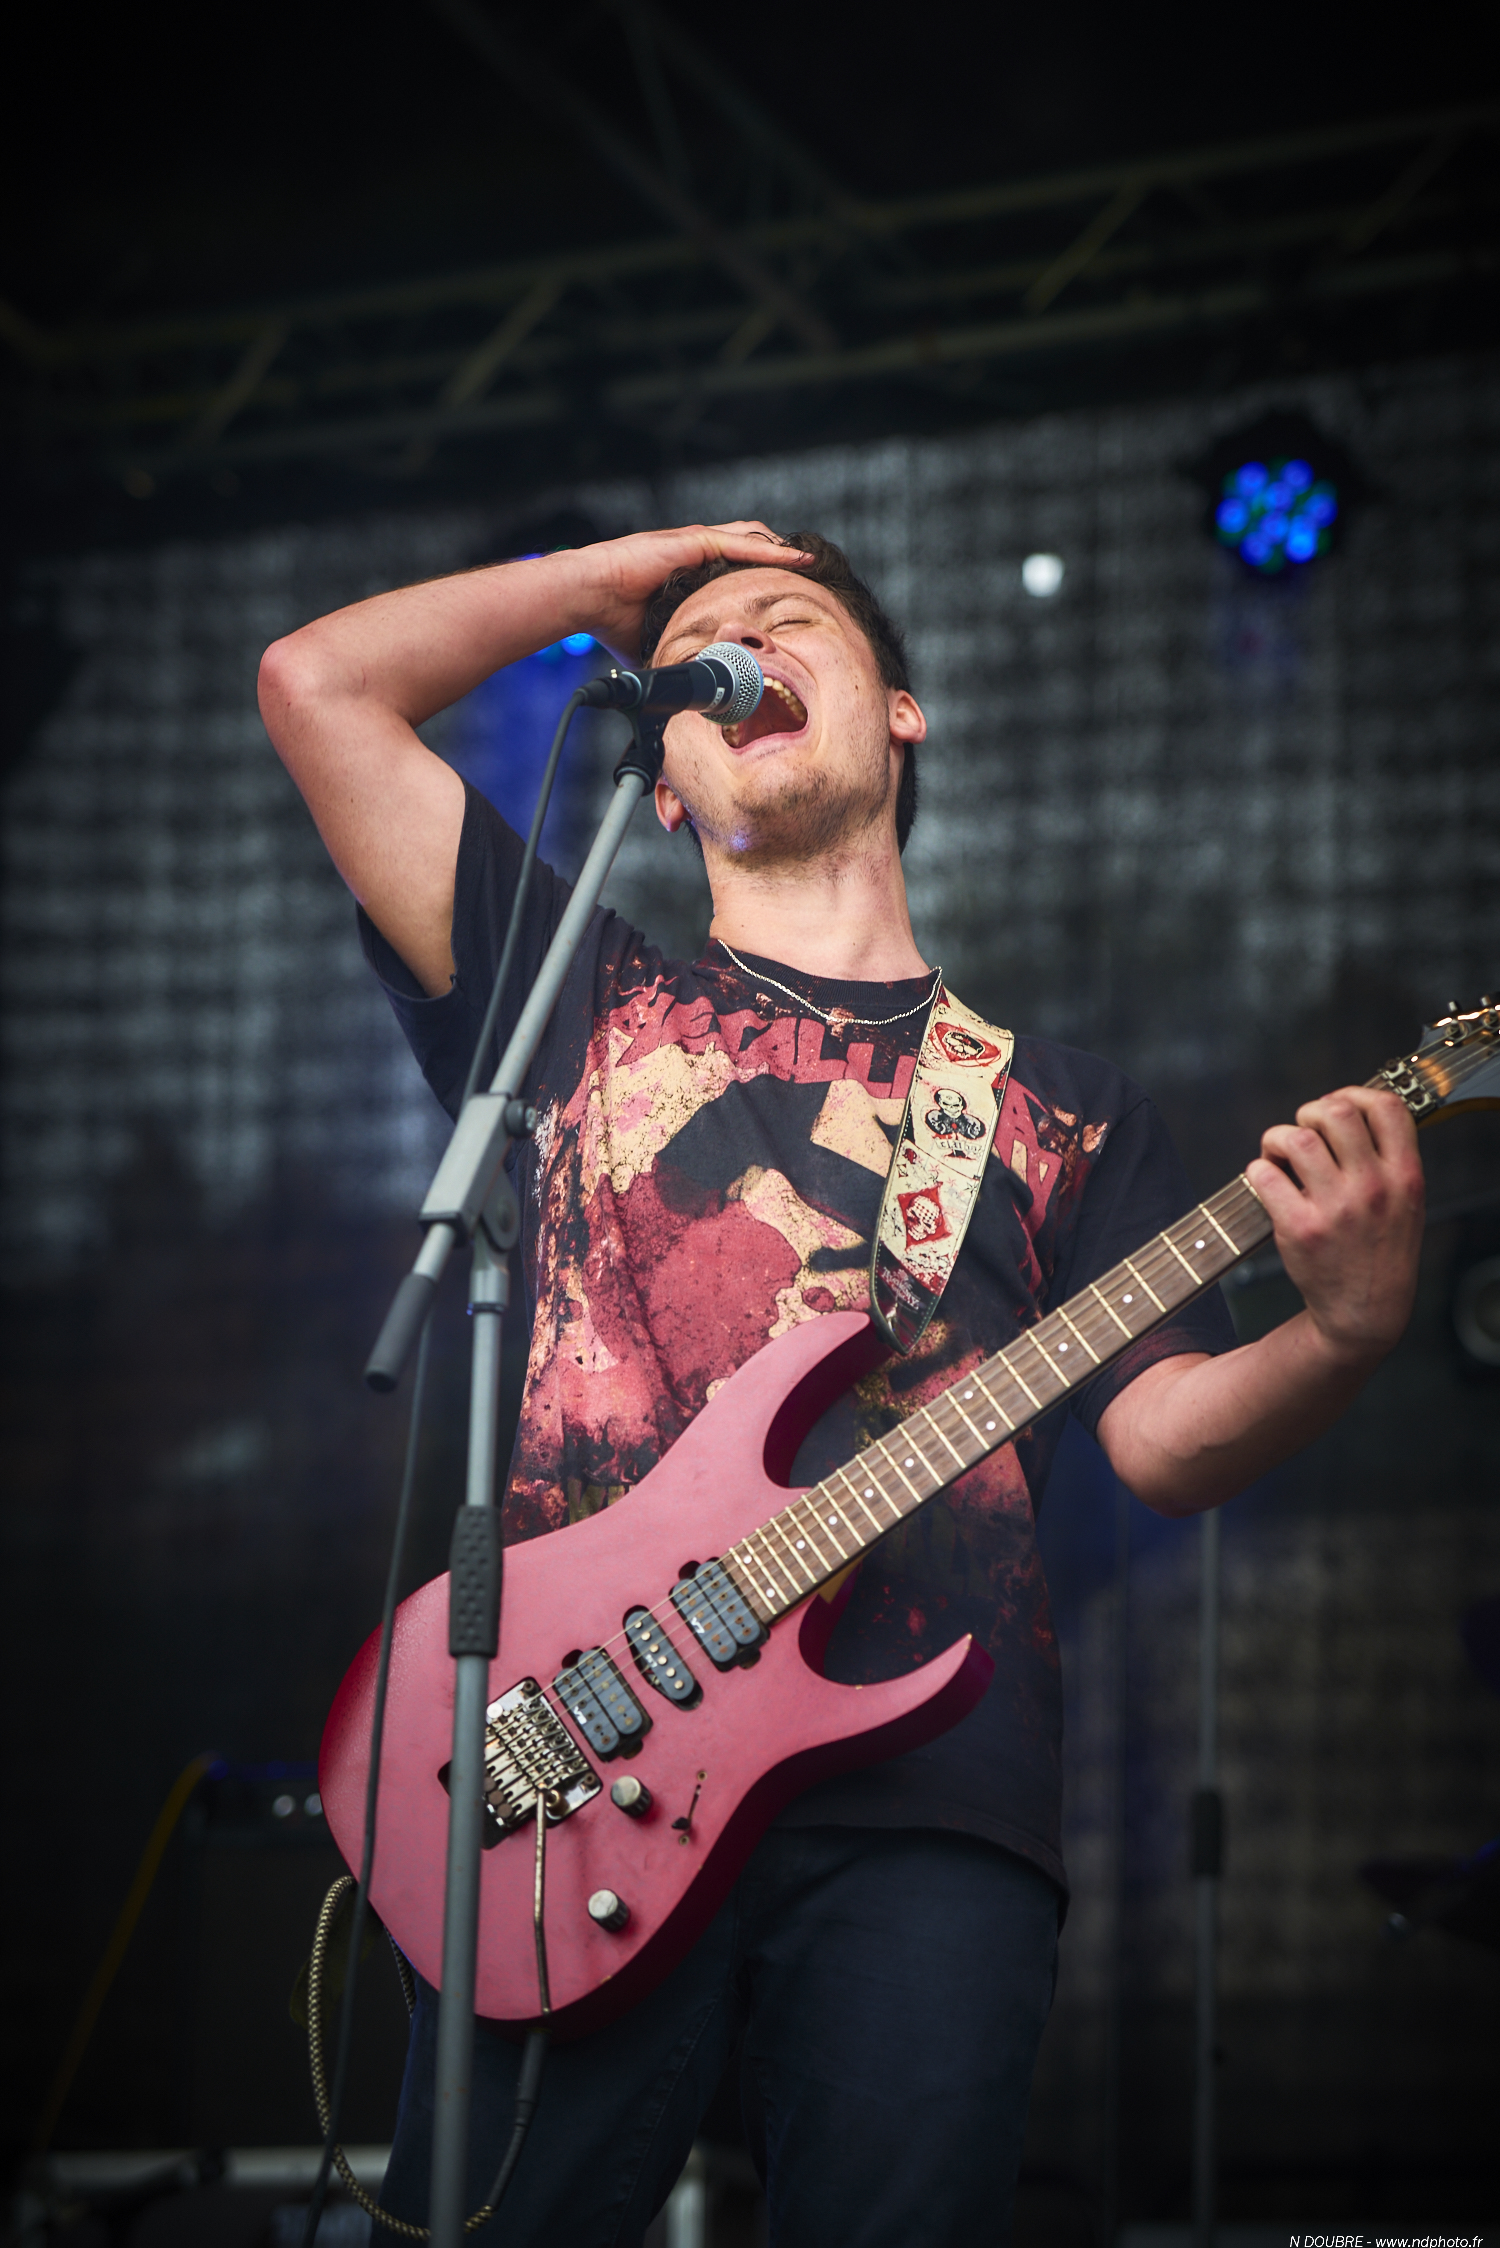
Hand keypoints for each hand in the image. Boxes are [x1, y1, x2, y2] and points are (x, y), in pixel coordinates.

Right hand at [570, 522, 815, 654]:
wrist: (589, 599)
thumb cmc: (613, 621)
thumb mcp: (659, 640)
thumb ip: (679, 653)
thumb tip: (694, 691)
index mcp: (689, 576)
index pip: (736, 572)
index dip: (763, 580)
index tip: (788, 598)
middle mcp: (696, 556)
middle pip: (751, 552)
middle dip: (781, 562)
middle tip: (811, 578)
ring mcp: (696, 546)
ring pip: (753, 541)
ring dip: (784, 551)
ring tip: (813, 564)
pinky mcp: (694, 542)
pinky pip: (742, 542)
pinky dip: (773, 550)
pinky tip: (798, 558)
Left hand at [1245, 1085, 1423, 1368]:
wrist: (1365, 1310)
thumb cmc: (1379, 1248)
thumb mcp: (1405, 1201)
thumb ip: (1386, 1157)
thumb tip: (1344, 1107)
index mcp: (1405, 1175)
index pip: (1385, 1107)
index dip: (1353, 1093)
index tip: (1335, 1106)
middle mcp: (1374, 1188)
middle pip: (1336, 1112)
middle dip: (1309, 1112)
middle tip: (1301, 1132)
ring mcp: (1336, 1208)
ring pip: (1295, 1137)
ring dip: (1277, 1138)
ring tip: (1278, 1154)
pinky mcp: (1300, 1228)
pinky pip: (1264, 1174)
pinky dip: (1258, 1170)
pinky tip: (1267, 1181)